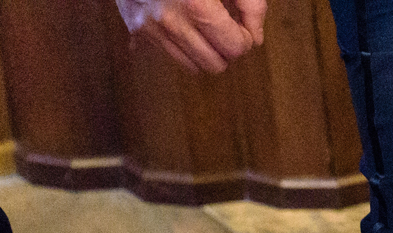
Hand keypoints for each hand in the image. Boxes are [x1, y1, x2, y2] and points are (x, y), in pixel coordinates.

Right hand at [116, 0, 265, 72]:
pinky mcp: (137, 27)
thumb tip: (256, 37)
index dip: (245, 38)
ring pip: (191, 66)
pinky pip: (169, 53)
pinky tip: (185, 23)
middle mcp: (172, 22)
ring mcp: (151, 27)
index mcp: (197, 7)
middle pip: (215, 64)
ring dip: (204, 51)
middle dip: (226, 49)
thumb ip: (250, 4)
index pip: (235, 48)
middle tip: (225, 28)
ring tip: (205, 26)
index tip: (242, 25)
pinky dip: (182, 45)